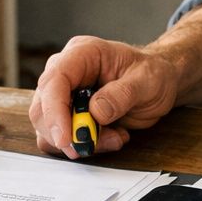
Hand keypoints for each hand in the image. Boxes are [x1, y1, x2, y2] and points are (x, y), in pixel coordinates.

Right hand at [29, 35, 179, 158]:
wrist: (158, 82)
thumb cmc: (152, 73)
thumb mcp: (147, 80)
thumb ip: (122, 94)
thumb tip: (96, 111)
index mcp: (82, 54)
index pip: (54, 80)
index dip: (54, 111)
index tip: (66, 138)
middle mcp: (67, 72)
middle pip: (43, 107)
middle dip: (66, 133)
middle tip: (96, 143)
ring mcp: (64, 94)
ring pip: (48, 127)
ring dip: (79, 141)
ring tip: (115, 137)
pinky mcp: (68, 115)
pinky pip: (61, 138)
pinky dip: (83, 146)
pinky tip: (110, 138)